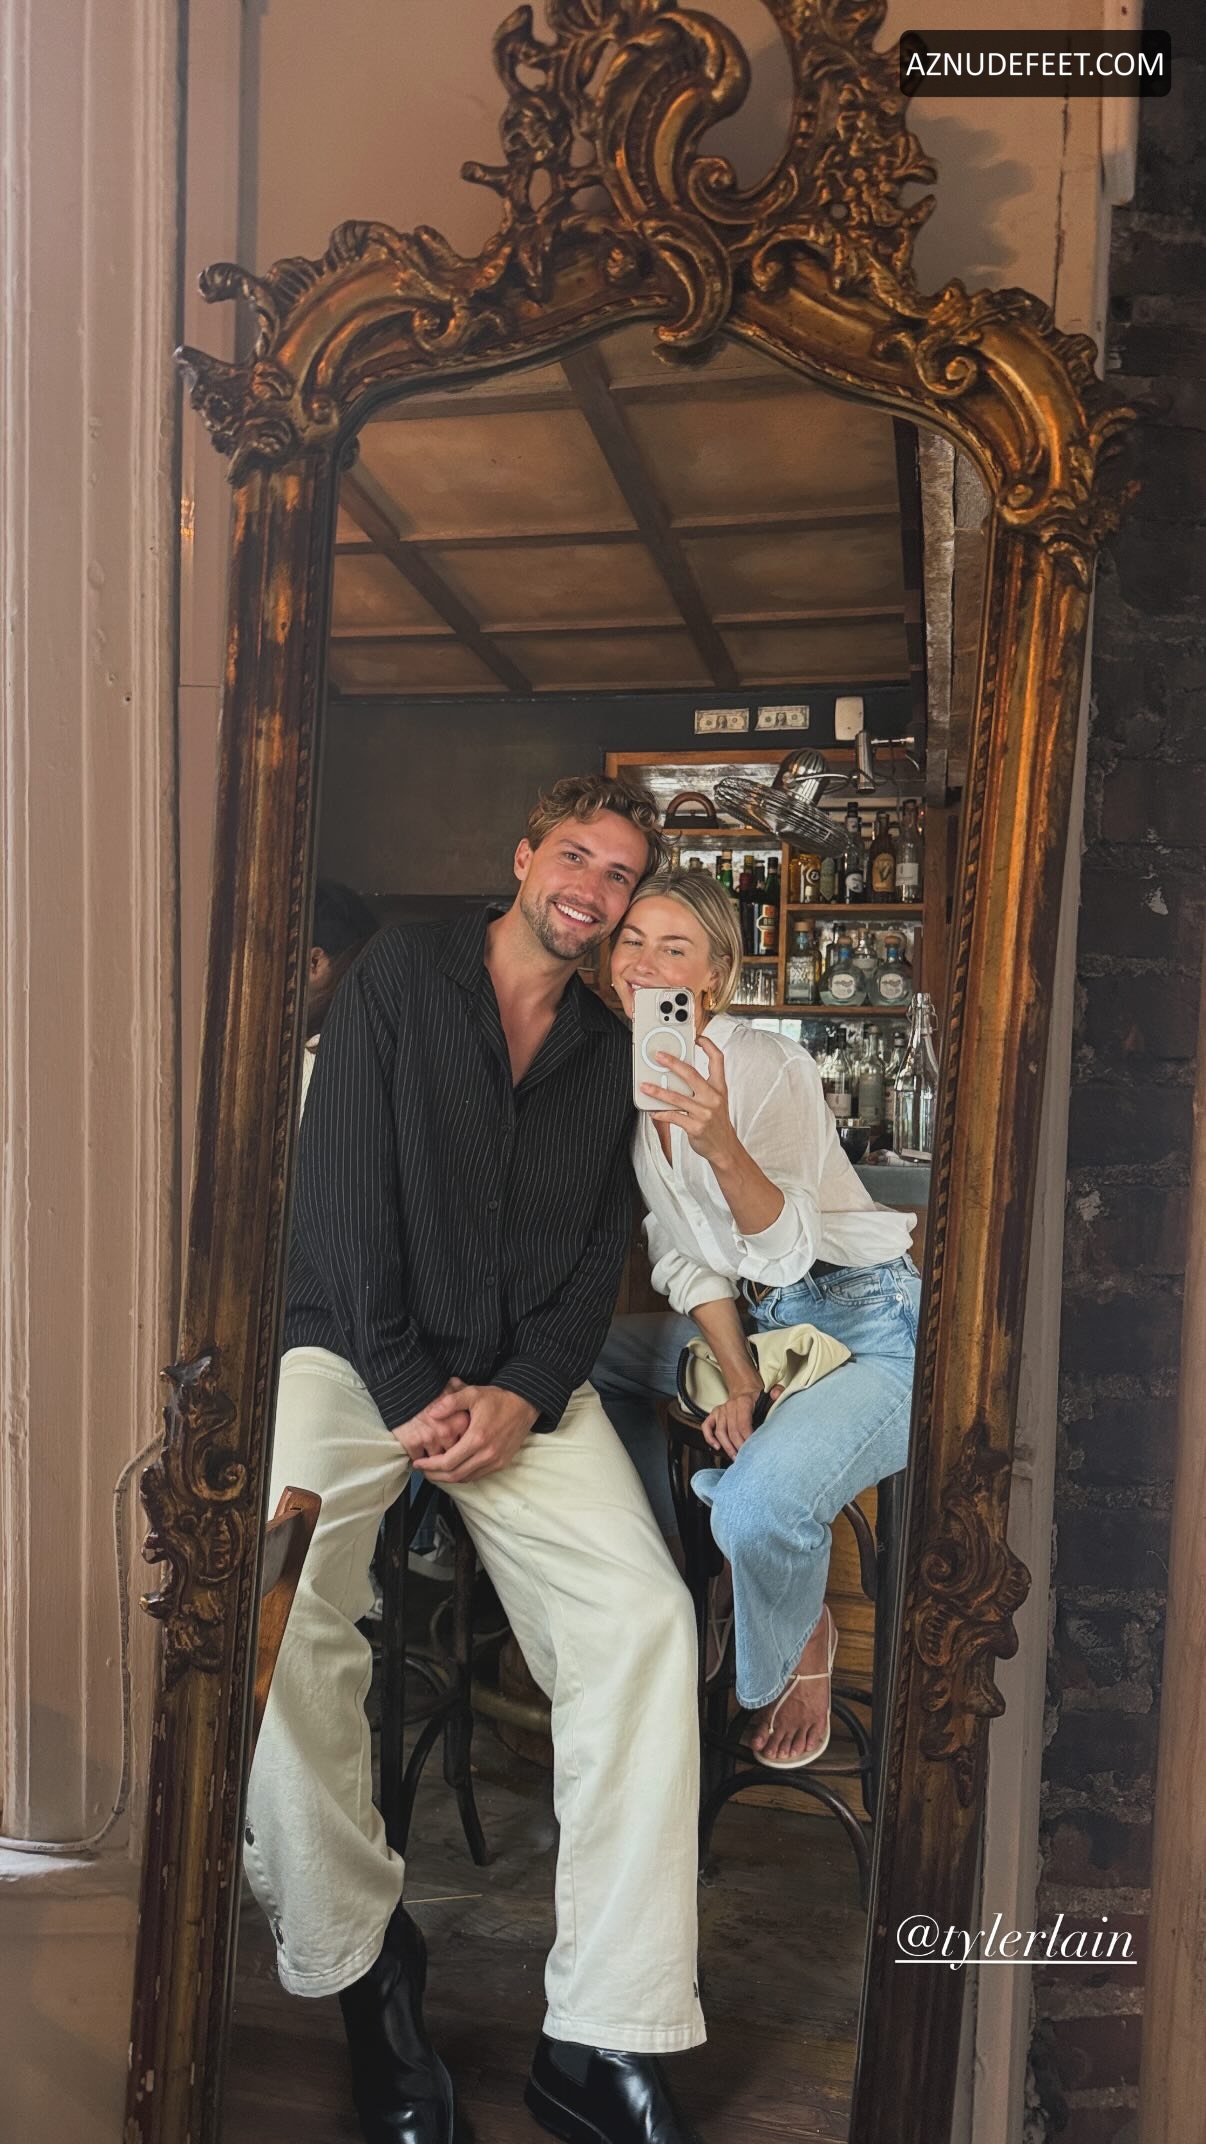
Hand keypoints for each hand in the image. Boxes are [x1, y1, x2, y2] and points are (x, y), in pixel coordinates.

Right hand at [391, 1379, 470, 1460]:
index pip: (466, 1443)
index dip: (460, 1444)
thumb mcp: (453, 1387)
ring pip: (435, 1459)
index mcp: (461, 1421)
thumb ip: (464, 1398)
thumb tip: (475, 1400)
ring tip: (429, 1454)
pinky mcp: (413, 1443)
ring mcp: (430, 1439)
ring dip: (432, 1459)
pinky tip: (417, 1451)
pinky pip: (418, 1458)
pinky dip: (417, 1457)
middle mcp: (448, 1432)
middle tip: (442, 1452)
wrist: (404, 1386)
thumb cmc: (430, 1388)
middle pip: (451, 1454)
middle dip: (447, 1454)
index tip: (457, 1444)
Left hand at [412, 1384, 538, 1484]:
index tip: (418, 1463)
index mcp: (477, 1438)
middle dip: (435, 1475)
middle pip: (455, 1475)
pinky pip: (477, 1476)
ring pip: (466, 1478)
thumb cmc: (498, 1398)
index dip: (430, 1466)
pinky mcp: (501, 1463)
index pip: (448, 1462)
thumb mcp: (473, 1393)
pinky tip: (454, 1469)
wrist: (525, 1404)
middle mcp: (487, 1454)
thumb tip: (431, 1413)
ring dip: (448, 1478)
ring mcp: (496, 1461)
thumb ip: (450, 1402)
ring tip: (434, 1471)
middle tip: (422, 1470)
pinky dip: (463, 1476)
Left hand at [641, 1035, 737, 1166]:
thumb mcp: (717, 1100)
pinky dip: (660, 1113)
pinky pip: (673, 1117)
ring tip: (645, 1086)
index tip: (696, 1037)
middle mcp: (713, 1097)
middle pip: (691, 1074)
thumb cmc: (717, 1122)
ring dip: (657, 1091)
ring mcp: (704, 1113)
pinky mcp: (695, 1127)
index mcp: (720, 1087)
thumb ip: (703, 1086)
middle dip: (672, 1062)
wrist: (725, 1148)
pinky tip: (652, 1111)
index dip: (708, 1045)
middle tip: (658, 1056)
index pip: (718, 1059)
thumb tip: (678, 1074)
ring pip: (676, 1097)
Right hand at [701, 1381, 784, 1459]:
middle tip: (745, 1458)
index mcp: (743, 1402)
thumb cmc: (758, 1397)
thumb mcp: (770, 1394)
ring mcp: (721, 1410)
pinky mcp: (714, 1414)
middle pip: (732, 1431)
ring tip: (735, 1457)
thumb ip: (777, 1393)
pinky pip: (707, 1426)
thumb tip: (775, 1395)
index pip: (743, 1424)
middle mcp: (730, 1406)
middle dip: (738, 1447)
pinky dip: (709, 1437)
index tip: (753, 1449)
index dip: (748, 1439)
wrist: (745, 1390)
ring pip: (720, 1432)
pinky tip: (717, 1447)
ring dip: (727, 1446)